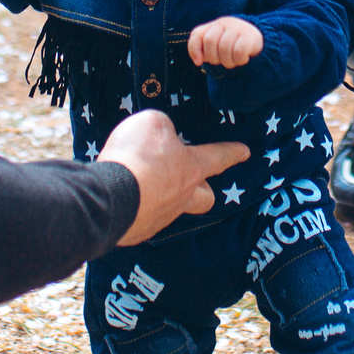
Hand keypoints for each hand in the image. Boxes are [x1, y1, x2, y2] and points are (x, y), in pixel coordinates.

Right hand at [97, 110, 248, 243]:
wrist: (108, 198)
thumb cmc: (135, 158)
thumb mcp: (151, 123)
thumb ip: (162, 127)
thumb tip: (161, 135)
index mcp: (191, 168)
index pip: (219, 156)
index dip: (232, 152)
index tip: (245, 152)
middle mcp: (182, 196)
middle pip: (205, 197)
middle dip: (204, 188)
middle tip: (194, 178)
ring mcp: (162, 216)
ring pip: (175, 210)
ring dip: (167, 197)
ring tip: (150, 185)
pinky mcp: (140, 230)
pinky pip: (147, 218)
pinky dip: (141, 207)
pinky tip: (129, 198)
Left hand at [187, 16, 263, 68]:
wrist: (259, 42)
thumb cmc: (233, 48)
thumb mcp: (217, 48)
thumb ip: (205, 51)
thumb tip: (198, 61)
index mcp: (213, 26)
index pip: (197, 35)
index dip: (194, 50)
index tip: (199, 63)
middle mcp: (224, 23)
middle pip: (210, 41)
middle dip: (213, 58)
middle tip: (222, 62)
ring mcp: (237, 27)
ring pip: (224, 48)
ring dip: (228, 62)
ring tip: (233, 62)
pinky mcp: (250, 35)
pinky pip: (239, 52)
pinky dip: (239, 60)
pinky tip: (243, 59)